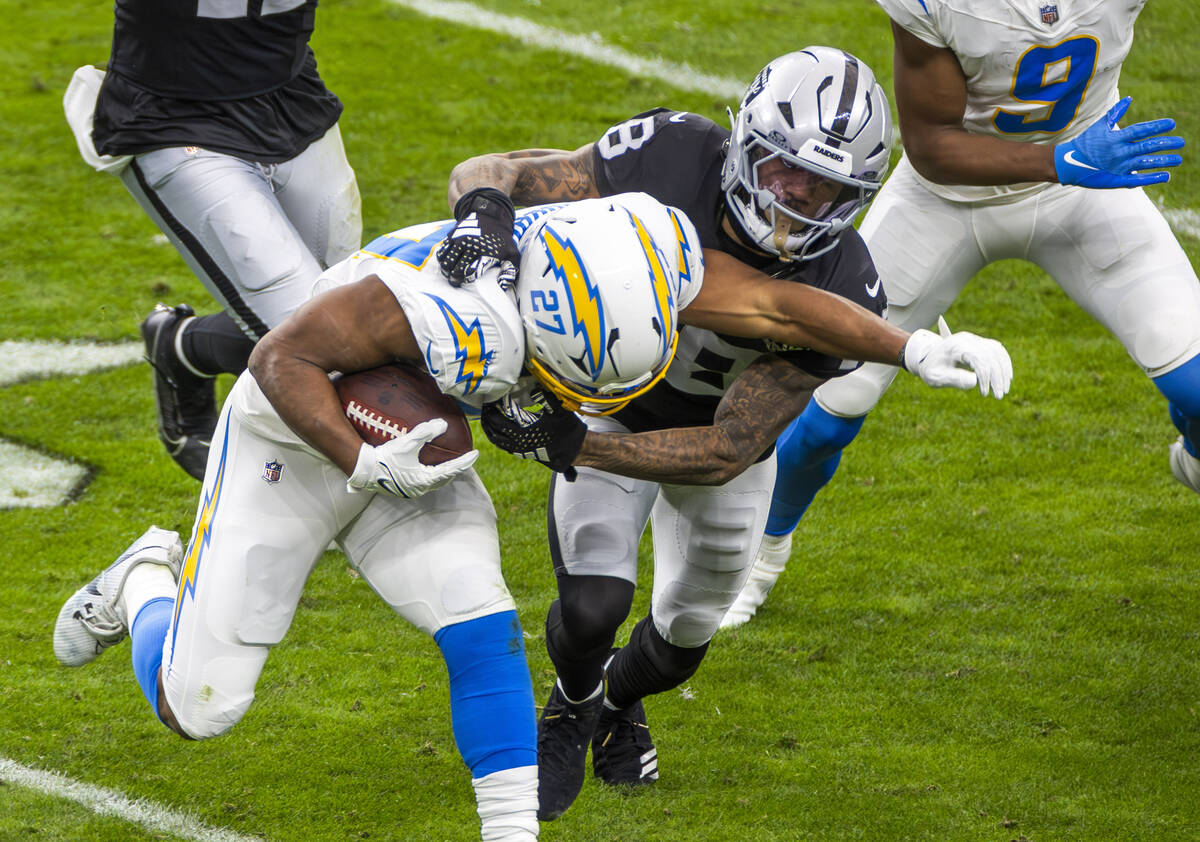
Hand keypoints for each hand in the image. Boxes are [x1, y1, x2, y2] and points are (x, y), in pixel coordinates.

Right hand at [346, 419, 478, 497]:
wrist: (364, 470)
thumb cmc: (385, 457)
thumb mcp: (407, 442)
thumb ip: (425, 432)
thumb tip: (443, 423)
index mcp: (424, 480)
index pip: (451, 470)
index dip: (465, 462)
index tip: (476, 454)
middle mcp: (420, 488)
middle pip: (445, 479)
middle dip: (456, 469)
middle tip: (465, 458)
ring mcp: (412, 490)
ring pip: (435, 482)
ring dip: (444, 473)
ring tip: (450, 463)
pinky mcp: (404, 488)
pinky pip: (425, 482)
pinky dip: (433, 474)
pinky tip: (429, 467)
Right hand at [435, 187, 520, 285]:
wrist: (491, 213)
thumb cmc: (502, 237)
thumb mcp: (512, 253)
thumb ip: (510, 271)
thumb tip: (503, 286)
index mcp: (483, 253)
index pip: (469, 272)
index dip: (464, 279)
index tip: (464, 282)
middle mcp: (469, 247)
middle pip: (454, 269)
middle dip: (453, 278)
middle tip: (454, 281)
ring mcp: (459, 240)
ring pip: (445, 261)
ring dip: (446, 270)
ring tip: (448, 273)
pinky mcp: (452, 235)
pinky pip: (442, 251)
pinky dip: (442, 259)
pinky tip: (447, 261)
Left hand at [480, 390, 586, 479]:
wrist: (574, 450)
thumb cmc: (567, 430)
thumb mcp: (560, 411)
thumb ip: (547, 399)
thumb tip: (536, 389)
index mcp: (524, 433)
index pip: (498, 421)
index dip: (491, 410)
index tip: (490, 399)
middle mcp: (518, 443)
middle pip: (492, 430)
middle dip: (486, 417)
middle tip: (485, 405)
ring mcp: (519, 449)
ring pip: (495, 440)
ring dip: (489, 428)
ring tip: (487, 416)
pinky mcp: (522, 452)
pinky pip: (502, 445)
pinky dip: (496, 436)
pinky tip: (496, 429)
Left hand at [902, 316, 1011, 397]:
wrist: (927, 357)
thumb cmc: (930, 369)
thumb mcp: (935, 377)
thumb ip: (953, 379)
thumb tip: (975, 381)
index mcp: (955, 345)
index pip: (978, 358)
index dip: (985, 377)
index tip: (984, 393)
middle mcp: (967, 339)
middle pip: (990, 355)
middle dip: (997, 377)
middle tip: (998, 396)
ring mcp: (975, 339)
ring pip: (997, 352)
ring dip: (1003, 371)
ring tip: (1003, 390)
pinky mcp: (980, 342)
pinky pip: (998, 350)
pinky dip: (1004, 364)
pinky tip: (1006, 378)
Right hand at [1054, 96, 1183, 187]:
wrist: (1065, 164)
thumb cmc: (1083, 143)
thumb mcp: (1098, 126)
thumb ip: (1116, 113)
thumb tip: (1129, 99)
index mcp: (1115, 138)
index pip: (1141, 130)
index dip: (1158, 126)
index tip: (1172, 124)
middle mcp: (1119, 152)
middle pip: (1148, 146)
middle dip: (1166, 144)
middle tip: (1181, 142)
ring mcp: (1118, 167)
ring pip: (1146, 162)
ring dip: (1164, 161)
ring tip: (1178, 159)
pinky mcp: (1115, 179)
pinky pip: (1137, 179)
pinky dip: (1152, 178)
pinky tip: (1166, 176)